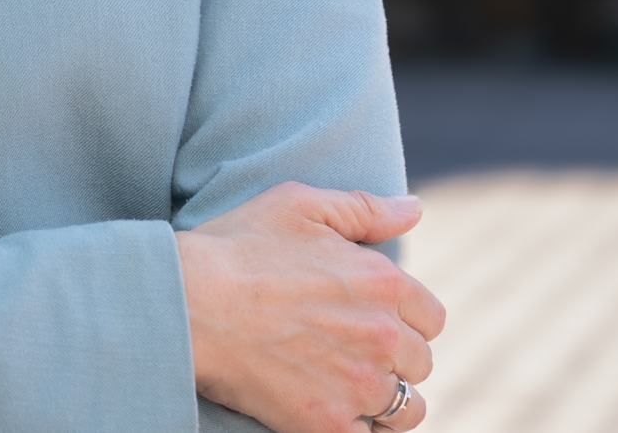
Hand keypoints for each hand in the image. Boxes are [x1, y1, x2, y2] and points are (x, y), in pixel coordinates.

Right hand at [175, 183, 444, 432]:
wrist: (187, 302)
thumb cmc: (236, 247)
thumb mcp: (299, 206)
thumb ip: (364, 208)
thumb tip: (415, 208)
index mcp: (383, 281)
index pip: (430, 318)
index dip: (404, 319)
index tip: (371, 319)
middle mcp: (383, 335)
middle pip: (420, 363)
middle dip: (393, 358)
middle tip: (348, 350)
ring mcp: (359, 384)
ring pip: (406, 409)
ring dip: (385, 400)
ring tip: (347, 387)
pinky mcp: (330, 423)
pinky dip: (358, 429)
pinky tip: (332, 411)